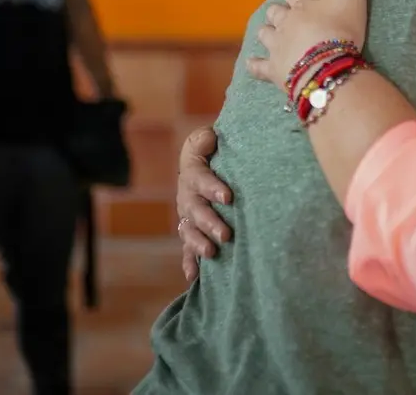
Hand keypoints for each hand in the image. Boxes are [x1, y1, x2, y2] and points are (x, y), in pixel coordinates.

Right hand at [175, 125, 232, 281]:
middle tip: (226, 235)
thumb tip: (210, 139)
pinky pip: (187, 248)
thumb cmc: (213, 148)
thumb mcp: (207, 138)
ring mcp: (188, 216)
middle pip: (196, 211)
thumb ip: (206, 139)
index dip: (212, 188)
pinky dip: (189, 263)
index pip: (200, 179)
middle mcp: (187, 196)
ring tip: (212, 254)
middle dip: (210, 223)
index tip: (228, 197)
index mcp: (192, 173)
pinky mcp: (192, 230)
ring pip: (190, 231)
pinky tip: (193, 278)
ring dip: (199, 244)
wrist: (205, 159)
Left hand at [248, 0, 370, 87]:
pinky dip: (254, 64)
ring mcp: (276, 45)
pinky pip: (257, 66)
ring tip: (270, 34)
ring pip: (265, 33)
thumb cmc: (342, 31)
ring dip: (267, 32)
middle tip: (284, 16)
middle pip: (275, 12)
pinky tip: (251, 62)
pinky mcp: (272, 68)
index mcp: (303, 6)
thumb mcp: (354, 1)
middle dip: (278, 12)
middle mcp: (285, 22)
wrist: (327, 66)